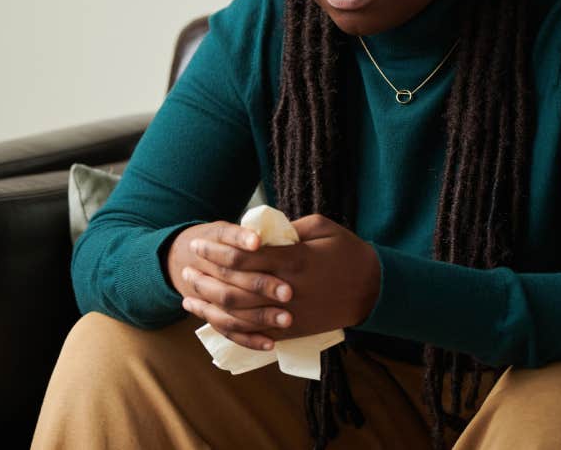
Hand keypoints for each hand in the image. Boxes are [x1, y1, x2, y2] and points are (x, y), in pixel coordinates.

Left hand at [174, 215, 380, 350]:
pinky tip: (212, 319)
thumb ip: (288, 228)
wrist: (374, 291)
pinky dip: (231, 328)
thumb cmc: (348, 253)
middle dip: (208, 275)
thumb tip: (259, 229)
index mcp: (294, 260)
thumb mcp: (322, 227)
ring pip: (241, 314)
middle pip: (237, 285)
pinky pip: (255, 333)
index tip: (199, 242)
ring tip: (189, 293)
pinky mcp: (293, 332)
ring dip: (211, 304)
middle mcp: (288, 290)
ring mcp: (290, 314)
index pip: (245, 256)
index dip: (218, 249)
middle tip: (186, 266)